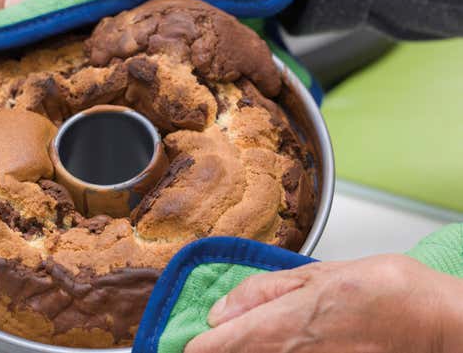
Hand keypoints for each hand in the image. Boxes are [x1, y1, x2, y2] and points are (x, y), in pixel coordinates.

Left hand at [185, 254, 462, 352]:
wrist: (438, 324)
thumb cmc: (386, 291)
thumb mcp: (319, 274)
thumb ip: (265, 292)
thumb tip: (222, 310)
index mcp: (286, 322)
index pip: (222, 344)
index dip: (198, 348)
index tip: (183, 346)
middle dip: (218, 351)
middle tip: (209, 343)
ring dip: (243, 352)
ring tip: (244, 339)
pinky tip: (277, 345)